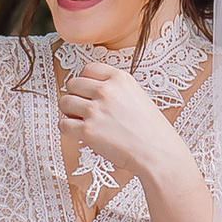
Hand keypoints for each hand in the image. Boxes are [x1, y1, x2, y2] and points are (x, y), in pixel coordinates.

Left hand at [56, 47, 185, 192]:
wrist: (157, 153)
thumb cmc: (152, 130)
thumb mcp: (138, 96)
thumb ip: (116, 89)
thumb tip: (92, 91)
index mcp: (120, 79)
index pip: (88, 68)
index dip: (85, 80)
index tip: (87, 90)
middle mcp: (106, 90)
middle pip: (73, 84)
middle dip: (75, 95)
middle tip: (82, 107)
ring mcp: (95, 110)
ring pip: (65, 102)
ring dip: (69, 111)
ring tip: (80, 120)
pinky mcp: (88, 130)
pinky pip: (63, 124)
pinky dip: (67, 129)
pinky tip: (79, 132)